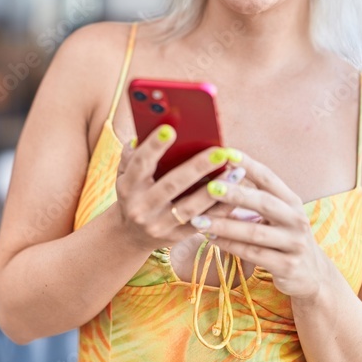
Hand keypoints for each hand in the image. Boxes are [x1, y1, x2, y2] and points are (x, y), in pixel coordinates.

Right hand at [114, 124, 242, 250]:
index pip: (140, 164)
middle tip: (220, 151)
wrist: (131, 235)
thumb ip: (136, 153)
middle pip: (172, 185)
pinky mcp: (177, 236)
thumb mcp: (126, 174)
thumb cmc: (134, 192)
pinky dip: (221, 208)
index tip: (170, 129)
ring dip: (215, 189)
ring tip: (235, 171)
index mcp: (128, 186)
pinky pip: (203, 222)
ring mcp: (160, 225)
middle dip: (197, 167)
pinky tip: (235, 191)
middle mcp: (141, 207)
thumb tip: (154, 125)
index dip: (154, 147)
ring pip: (191, 207)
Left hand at [189, 150, 329, 299]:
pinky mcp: (287, 266)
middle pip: (264, 203)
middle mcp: (296, 219)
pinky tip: (210, 240)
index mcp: (291, 201)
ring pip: (254, 232)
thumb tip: (214, 179)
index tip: (226, 153)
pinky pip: (253, 254)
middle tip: (209, 188)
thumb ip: (252, 200)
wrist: (311, 274)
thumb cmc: (282, 238)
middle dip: (235, 194)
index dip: (248, 165)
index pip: (268, 178)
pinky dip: (229, 246)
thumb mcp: (276, 216)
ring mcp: (294, 243)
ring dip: (224, 226)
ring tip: (199, 220)